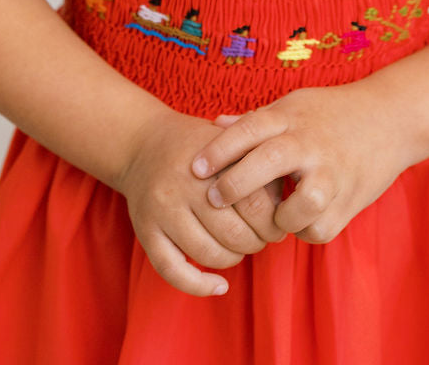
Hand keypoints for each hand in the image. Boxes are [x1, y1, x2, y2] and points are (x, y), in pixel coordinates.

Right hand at [116, 106, 283, 297]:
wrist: (142, 142)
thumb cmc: (199, 147)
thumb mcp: (229, 142)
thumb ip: (257, 165)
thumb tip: (287, 205)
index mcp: (211, 161)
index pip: (255, 203)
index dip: (273, 222)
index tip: (277, 224)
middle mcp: (184, 185)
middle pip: (234, 233)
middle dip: (256, 243)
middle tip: (261, 238)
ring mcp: (161, 210)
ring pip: (207, 253)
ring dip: (232, 259)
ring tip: (239, 249)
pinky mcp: (145, 231)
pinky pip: (172, 270)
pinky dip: (199, 285)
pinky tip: (219, 286)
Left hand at [190, 82, 413, 244]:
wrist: (390, 119)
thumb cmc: (331, 112)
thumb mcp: (294, 105)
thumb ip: (256, 120)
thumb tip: (214, 125)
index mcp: (292, 117)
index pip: (249, 128)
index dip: (219, 149)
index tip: (195, 168)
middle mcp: (311, 143)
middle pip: (267, 163)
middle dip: (235, 185)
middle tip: (215, 199)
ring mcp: (333, 173)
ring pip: (299, 206)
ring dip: (279, 217)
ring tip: (273, 215)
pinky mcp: (350, 200)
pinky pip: (318, 228)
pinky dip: (304, 231)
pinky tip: (301, 220)